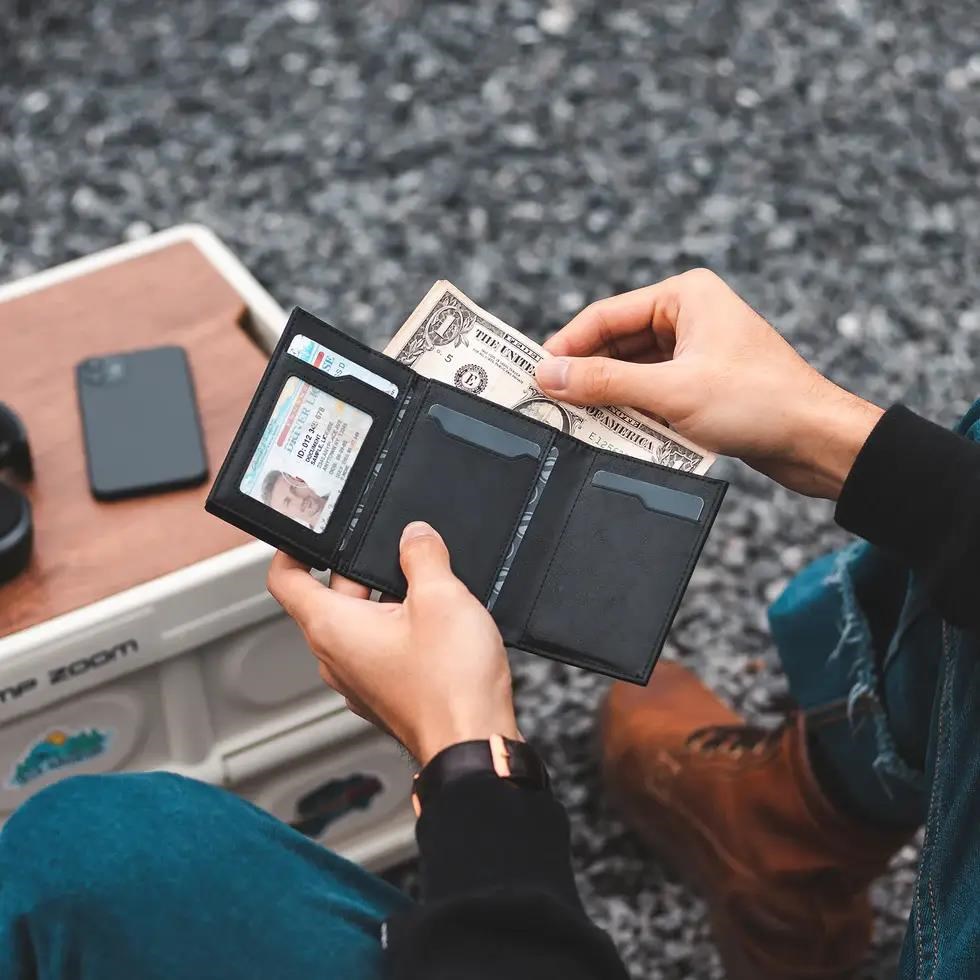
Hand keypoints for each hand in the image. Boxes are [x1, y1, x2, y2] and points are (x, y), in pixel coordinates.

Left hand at [266, 521, 519, 765]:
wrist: (474, 743)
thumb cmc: (450, 685)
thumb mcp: (441, 597)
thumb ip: (422, 554)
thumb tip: (416, 535)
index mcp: (332, 628)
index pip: (284, 579)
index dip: (294, 547)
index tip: (312, 531)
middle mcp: (335, 657)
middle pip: (330, 595)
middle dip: (364, 569)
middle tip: (400, 554)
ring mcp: (359, 679)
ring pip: (360, 622)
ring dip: (387, 600)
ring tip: (429, 590)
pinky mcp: (384, 693)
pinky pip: (380, 648)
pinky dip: (401, 629)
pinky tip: (438, 625)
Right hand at [536, 269, 882, 498]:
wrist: (817, 440)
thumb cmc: (760, 401)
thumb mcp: (672, 391)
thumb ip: (605, 383)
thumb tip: (550, 375)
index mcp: (685, 296)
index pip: (607, 315)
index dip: (568, 346)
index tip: (537, 374)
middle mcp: (689, 316)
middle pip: (617, 343)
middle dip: (588, 376)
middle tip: (552, 402)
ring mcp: (696, 351)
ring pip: (633, 372)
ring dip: (610, 398)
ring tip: (579, 421)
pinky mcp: (702, 383)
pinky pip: (653, 392)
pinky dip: (634, 411)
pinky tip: (616, 431)